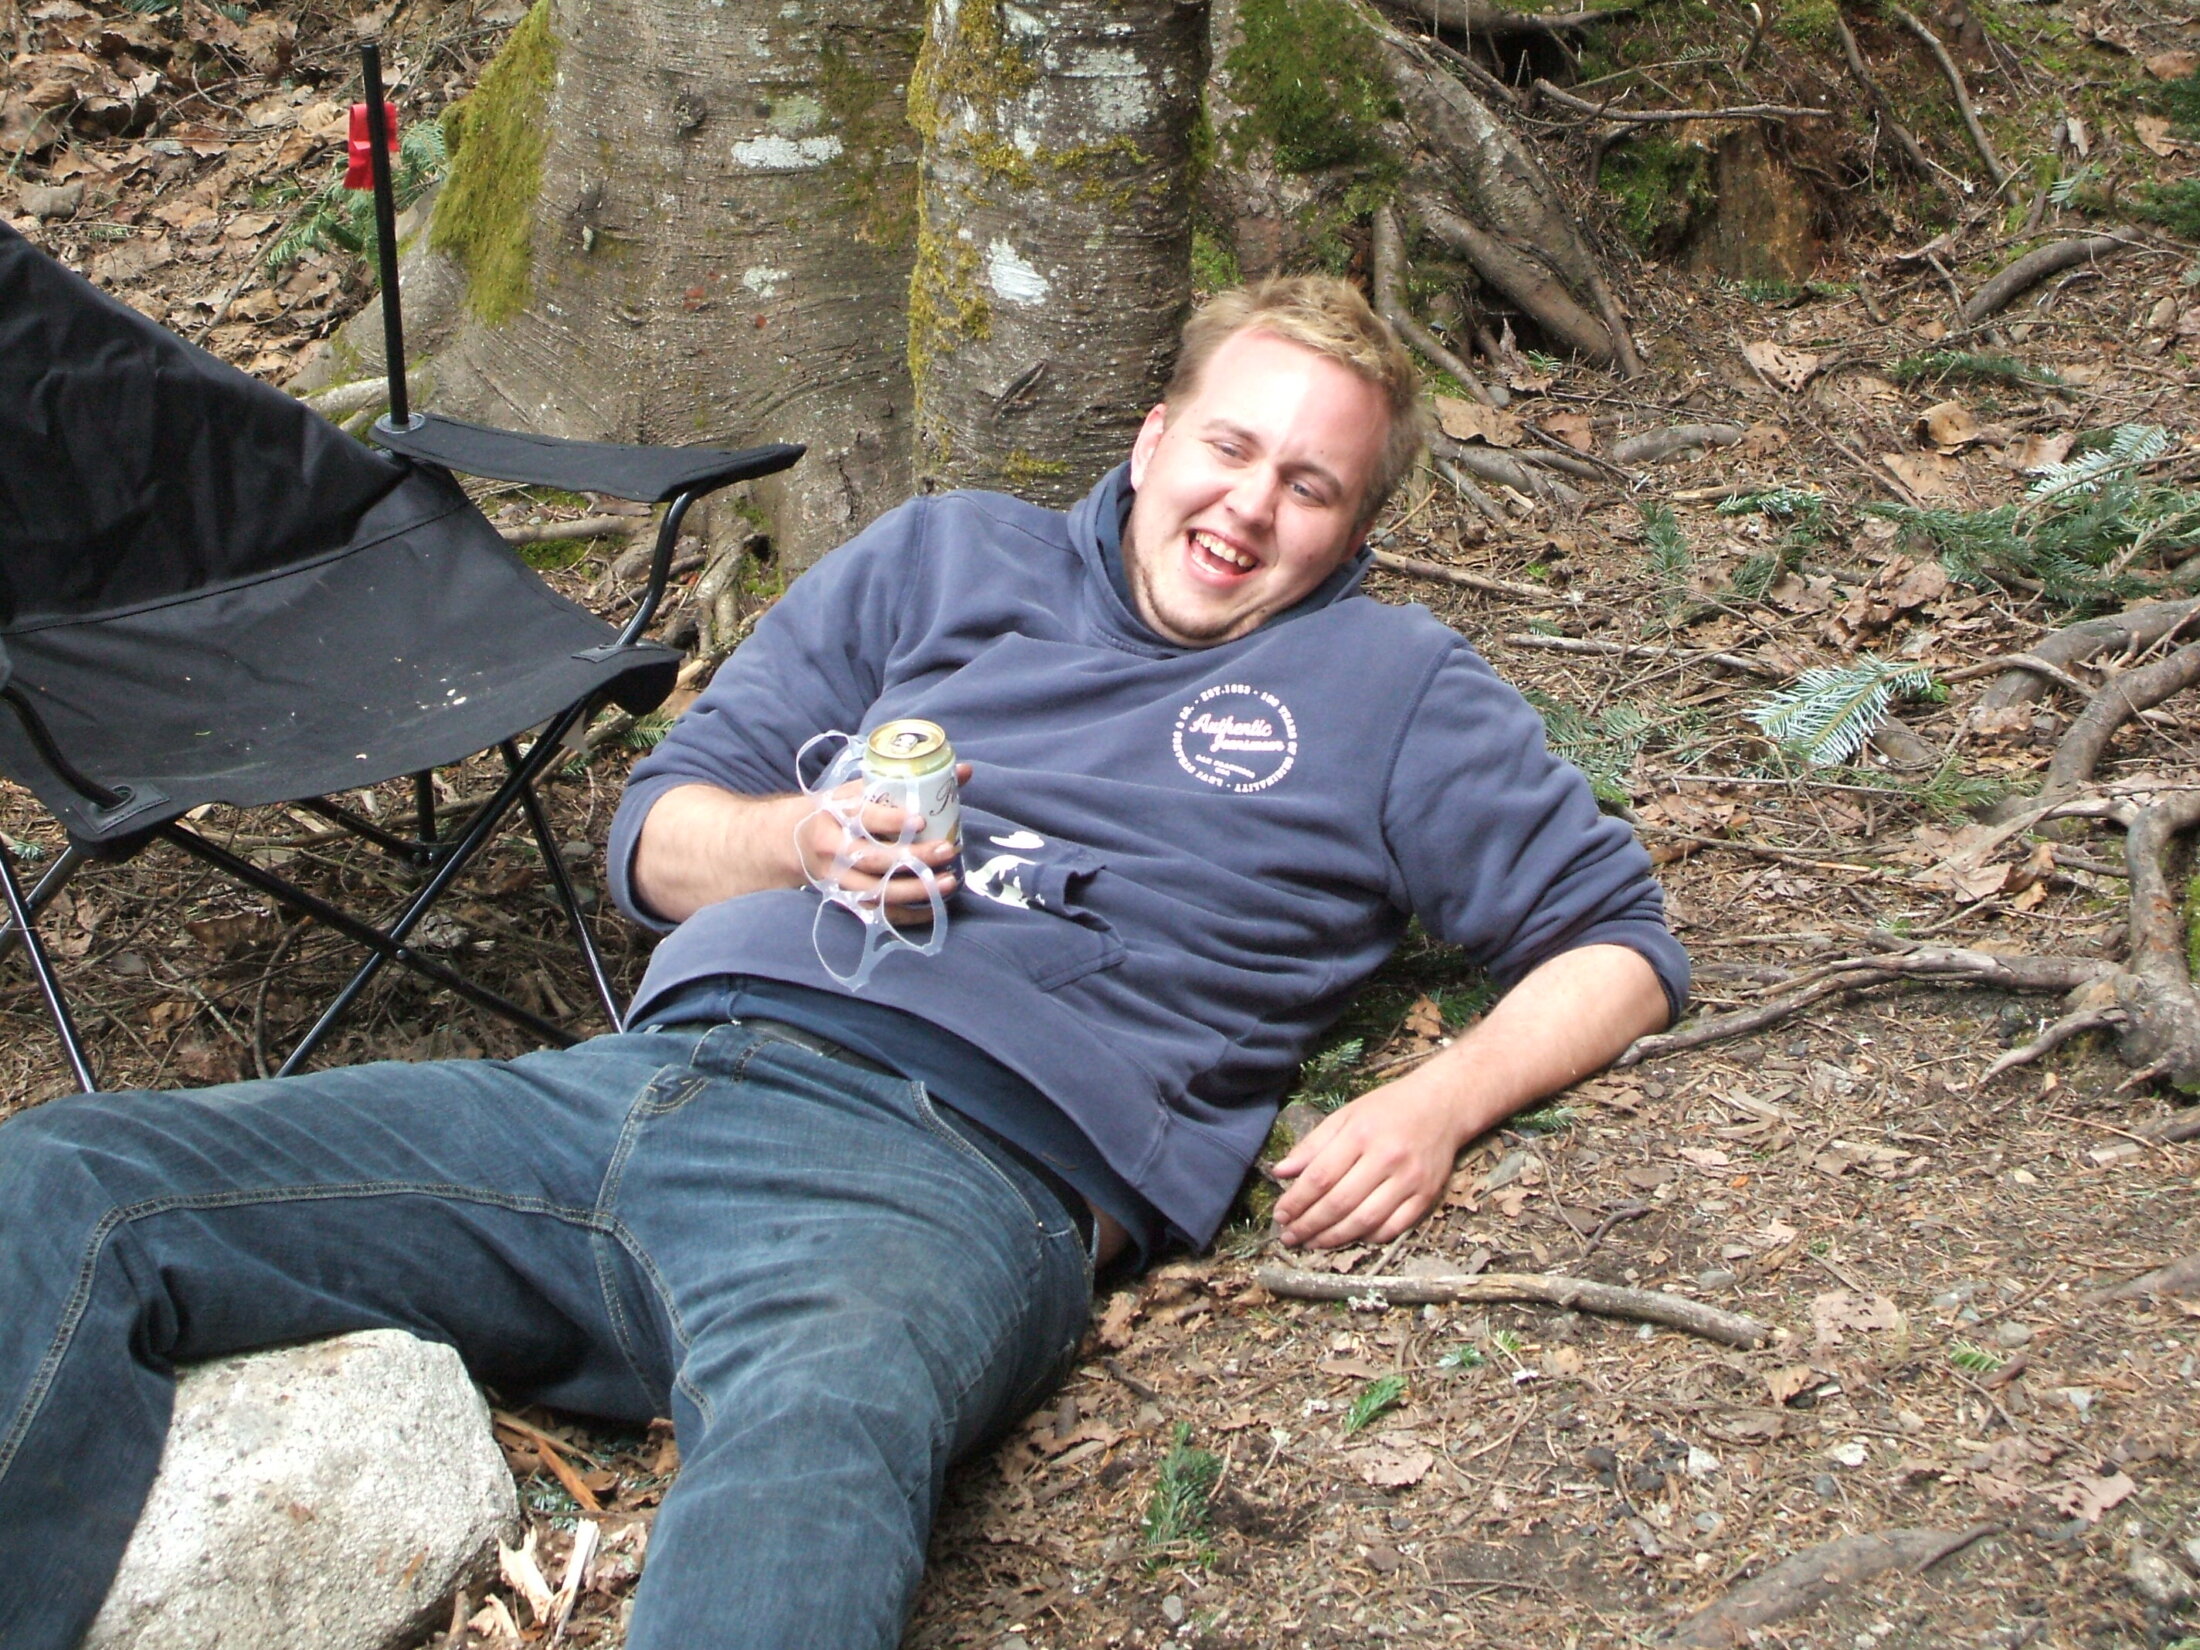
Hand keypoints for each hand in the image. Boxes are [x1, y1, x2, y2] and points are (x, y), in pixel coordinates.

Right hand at [794, 763, 970, 921]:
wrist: (796, 841)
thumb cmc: (838, 810)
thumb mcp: (860, 789)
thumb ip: (906, 782)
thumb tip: (965, 771)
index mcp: (833, 815)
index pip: (862, 818)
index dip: (891, 820)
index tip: (921, 819)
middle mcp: (831, 850)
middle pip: (873, 858)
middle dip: (913, 857)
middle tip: (947, 849)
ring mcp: (837, 879)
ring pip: (876, 891)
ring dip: (915, 890)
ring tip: (949, 882)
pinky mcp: (845, 900)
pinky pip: (878, 913)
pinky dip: (908, 915)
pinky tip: (936, 907)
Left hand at [1268, 945, 1669, 1251]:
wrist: (1444, 1104)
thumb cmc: (1388, 1108)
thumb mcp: (1347, 1115)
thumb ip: (1313, 1144)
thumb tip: (1281, 1171)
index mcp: (1361, 1134)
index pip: (1320, 1177)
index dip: (1296, 1201)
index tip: (1280, 1215)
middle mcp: (1386, 1158)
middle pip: (1339, 1203)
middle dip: (1309, 1225)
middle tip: (1289, 1237)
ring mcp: (1410, 1179)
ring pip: (1365, 1221)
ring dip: (1333, 1238)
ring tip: (1312, 1244)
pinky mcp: (1427, 1195)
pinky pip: (1393, 1227)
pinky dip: (1368, 1237)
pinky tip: (1349, 1239)